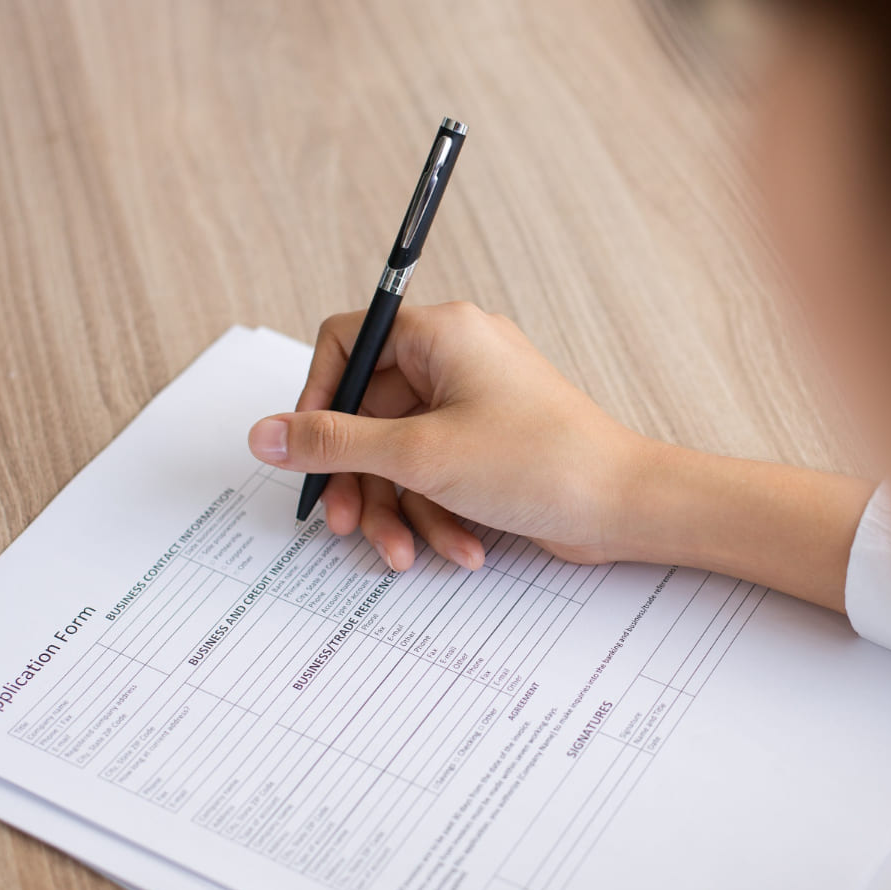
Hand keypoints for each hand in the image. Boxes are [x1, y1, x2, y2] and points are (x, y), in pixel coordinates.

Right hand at [248, 302, 647, 570]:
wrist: (624, 507)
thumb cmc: (539, 462)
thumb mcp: (418, 455)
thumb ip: (333, 443)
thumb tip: (266, 434)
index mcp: (440, 334)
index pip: (348, 342)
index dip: (317, 396)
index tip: (307, 448)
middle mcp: (457, 360)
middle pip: (369, 415)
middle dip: (360, 479)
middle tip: (345, 524)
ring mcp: (475, 405)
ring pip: (401, 456)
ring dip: (399, 511)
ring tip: (406, 554)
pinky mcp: (490, 447)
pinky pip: (437, 476)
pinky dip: (438, 514)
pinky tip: (460, 549)